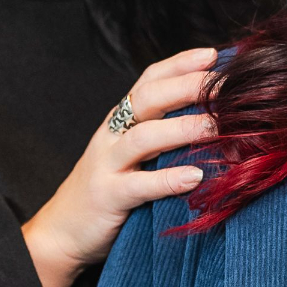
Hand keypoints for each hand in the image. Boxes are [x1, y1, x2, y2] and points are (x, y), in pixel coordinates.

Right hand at [21, 47, 220, 286]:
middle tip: (225, 86)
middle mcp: (112, 134)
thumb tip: (216, 122)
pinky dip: (168, 180)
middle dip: (187, 88)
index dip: (180, 64)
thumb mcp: (132, 155)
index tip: (214, 55)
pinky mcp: (107, 195)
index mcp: (120, 119)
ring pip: (144, 137)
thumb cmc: (108, 190)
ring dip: (182, 129)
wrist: (61, 231)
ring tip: (216, 128)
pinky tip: (195, 178)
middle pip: (149, 99)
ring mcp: (107, 164)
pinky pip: (139, 185)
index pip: (150, 79)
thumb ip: (163, 136)